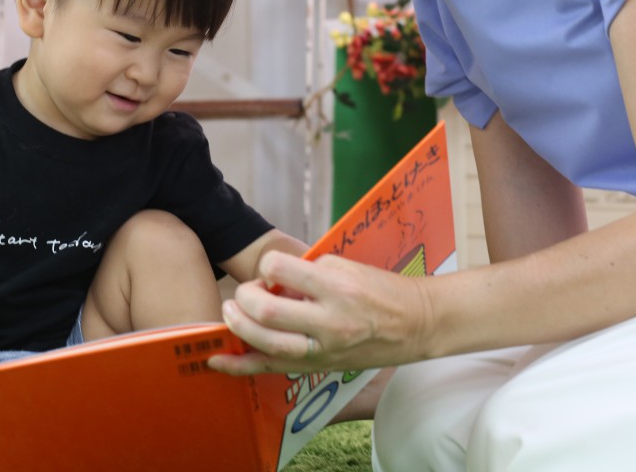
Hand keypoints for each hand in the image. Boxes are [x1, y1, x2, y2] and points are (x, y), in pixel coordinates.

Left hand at [208, 250, 435, 375]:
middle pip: (267, 311)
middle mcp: (329, 321)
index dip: (266, 266)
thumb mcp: (347, 266)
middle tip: (246, 292)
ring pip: (266, 343)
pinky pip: (272, 368)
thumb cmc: (382, 289)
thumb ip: (308, 271)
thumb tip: (272, 278)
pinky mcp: (319, 366)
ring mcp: (324, 349)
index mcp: (337, 287)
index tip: (271, 270)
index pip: (279, 269)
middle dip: (245, 298)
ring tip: (231, 313)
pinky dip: (240, 365)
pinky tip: (217, 359)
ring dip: (238, 326)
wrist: (418, 324)